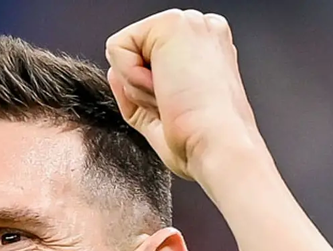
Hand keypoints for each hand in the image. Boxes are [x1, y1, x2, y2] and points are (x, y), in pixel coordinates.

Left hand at [106, 9, 262, 181]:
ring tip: (172, 98)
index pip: (151, 60)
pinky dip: (131, 78)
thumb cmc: (202, 141)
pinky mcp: (172, 23)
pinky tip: (163, 88)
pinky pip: (117, 48)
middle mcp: (201, 31)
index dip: (149, 92)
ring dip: (138, 86)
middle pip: (135, 54)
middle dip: (141, 88)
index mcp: (207, 50)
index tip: (178, 109)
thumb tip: (114, 71)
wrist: (218, 146)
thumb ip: (136, 88)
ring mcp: (189, 23)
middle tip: (174, 105)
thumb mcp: (159, 115)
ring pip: (125, 50)